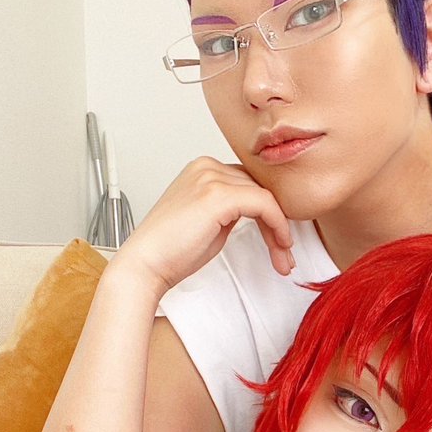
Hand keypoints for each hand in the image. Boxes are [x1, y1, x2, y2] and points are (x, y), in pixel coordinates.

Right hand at [117, 157, 293, 291]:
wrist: (146, 264)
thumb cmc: (172, 251)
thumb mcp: (210, 222)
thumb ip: (232, 209)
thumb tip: (260, 212)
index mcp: (203, 169)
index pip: (250, 183)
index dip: (270, 213)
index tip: (280, 242)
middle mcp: (207, 167)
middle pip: (260, 189)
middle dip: (278, 224)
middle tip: (285, 255)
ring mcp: (211, 177)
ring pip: (266, 197)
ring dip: (280, 230)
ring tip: (283, 259)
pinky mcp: (218, 195)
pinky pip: (264, 203)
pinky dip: (278, 225)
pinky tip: (280, 245)